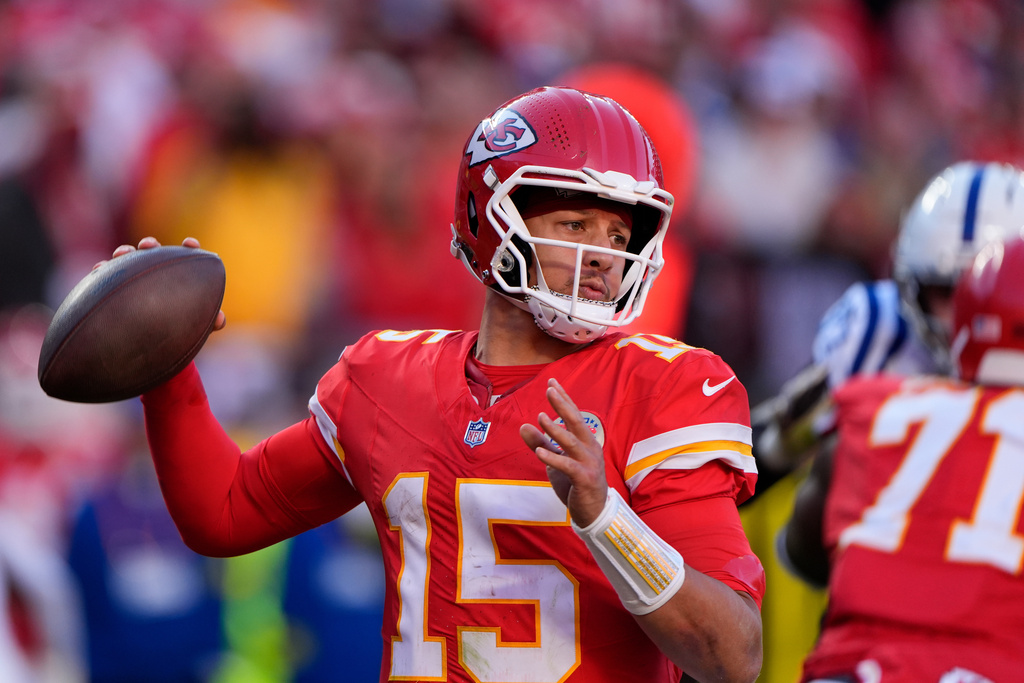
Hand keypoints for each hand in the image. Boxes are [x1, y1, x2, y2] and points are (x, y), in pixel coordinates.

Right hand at [98, 237, 226, 331]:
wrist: (150, 346)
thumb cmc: (178, 332)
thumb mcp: (194, 327)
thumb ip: (208, 322)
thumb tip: (220, 321)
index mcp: (178, 278)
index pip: (186, 257)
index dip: (189, 249)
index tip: (190, 244)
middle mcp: (155, 274)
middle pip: (153, 253)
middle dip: (151, 245)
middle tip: (148, 246)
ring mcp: (134, 279)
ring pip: (128, 260)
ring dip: (125, 253)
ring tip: (122, 254)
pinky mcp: (114, 288)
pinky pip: (106, 276)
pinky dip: (103, 270)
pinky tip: (99, 270)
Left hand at [520, 378, 607, 526]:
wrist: (594, 512)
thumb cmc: (576, 483)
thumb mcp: (555, 461)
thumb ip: (541, 443)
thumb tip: (523, 425)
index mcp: (585, 440)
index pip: (574, 414)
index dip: (563, 397)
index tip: (551, 381)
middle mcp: (590, 447)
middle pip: (576, 421)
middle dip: (562, 404)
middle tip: (549, 389)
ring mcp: (589, 463)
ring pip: (571, 441)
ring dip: (556, 429)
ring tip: (541, 417)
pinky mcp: (584, 479)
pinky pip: (567, 466)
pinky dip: (553, 458)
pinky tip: (539, 452)